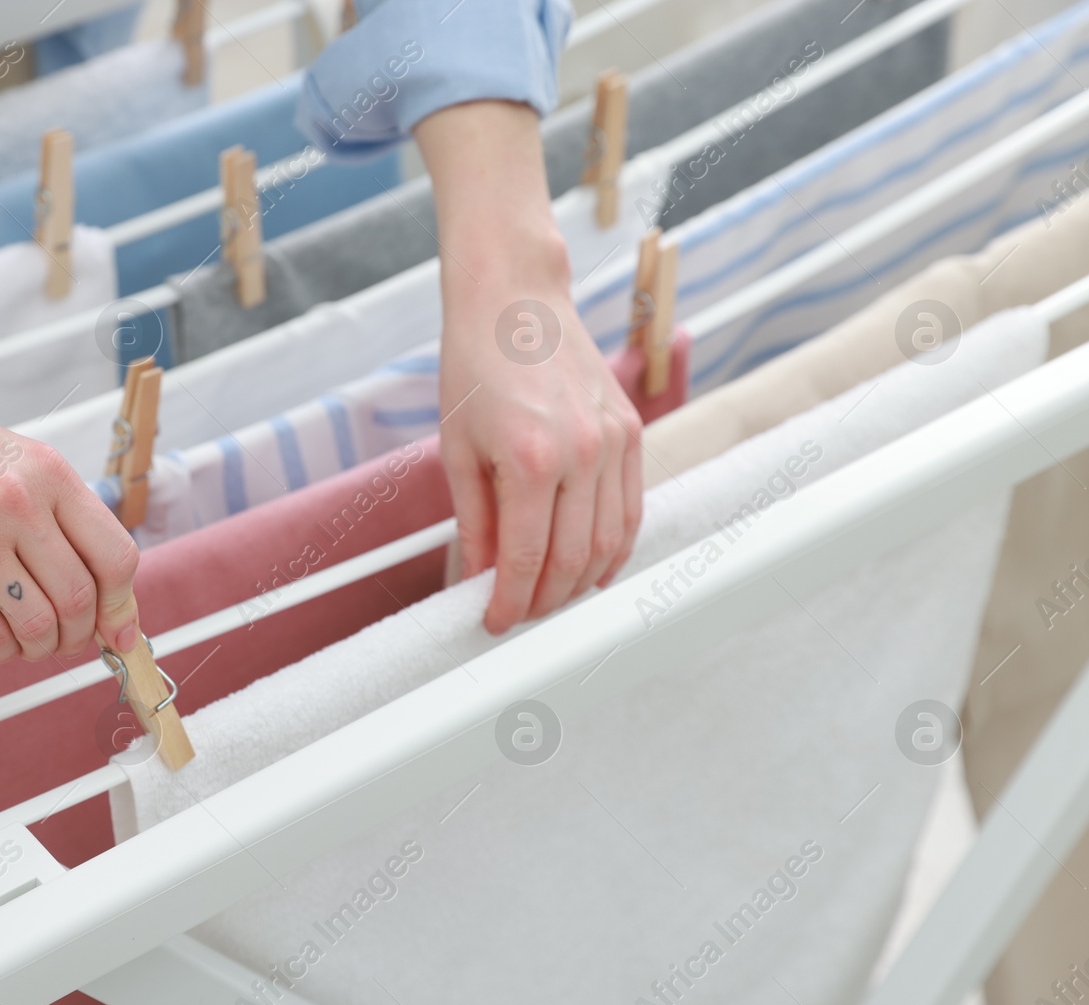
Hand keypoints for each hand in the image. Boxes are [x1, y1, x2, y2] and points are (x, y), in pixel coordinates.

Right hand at [0, 223, 139, 663]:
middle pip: (80, 600)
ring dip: (40, 648)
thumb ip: (58, 516)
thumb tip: (107, 594)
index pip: (116, 556)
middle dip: (78, 634)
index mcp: (48, 472)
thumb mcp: (10, 459)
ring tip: (28, 642)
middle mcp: (18, 504)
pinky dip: (1, 652)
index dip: (121, 604)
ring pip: (37, 626)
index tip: (116, 626)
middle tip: (62, 639)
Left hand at [442, 273, 642, 635]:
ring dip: (583, 582)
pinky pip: (631, 507)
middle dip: (546, 602)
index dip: (510, 603)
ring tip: (552, 598)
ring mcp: (613, 443)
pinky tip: (593, 567)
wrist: (515, 299)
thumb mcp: (456, 449)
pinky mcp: (631, 431)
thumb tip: (481, 576)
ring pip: (610, 542)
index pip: (527, 559)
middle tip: (520, 616)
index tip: (494, 622)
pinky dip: (615, 546)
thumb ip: (474, 520)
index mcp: (529, 460)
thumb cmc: (475, 364)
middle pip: (573, 560)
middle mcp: (581, 454)